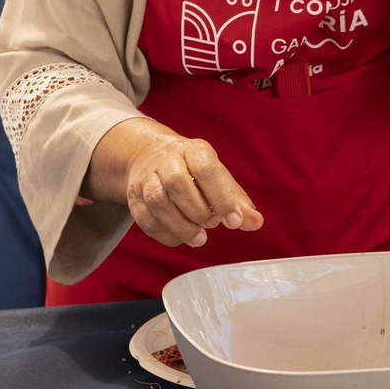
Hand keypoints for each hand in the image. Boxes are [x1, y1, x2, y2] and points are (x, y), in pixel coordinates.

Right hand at [114, 123, 263, 248]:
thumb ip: (237, 201)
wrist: (150, 156)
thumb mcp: (217, 177)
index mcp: (193, 150)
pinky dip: (166, 234)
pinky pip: (146, 219)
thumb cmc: (191, 170)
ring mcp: (147, 177)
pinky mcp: (134, 197)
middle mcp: (166, 160)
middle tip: (212, 225)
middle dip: (198, 211)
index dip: (221, 197)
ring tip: (199, 238)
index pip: (206, 169)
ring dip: (181, 226)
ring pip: (158, 202)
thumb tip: (255, 222)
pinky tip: (181, 237)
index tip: (233, 221)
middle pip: (177, 183)